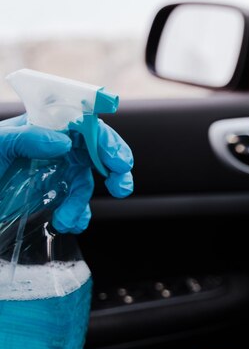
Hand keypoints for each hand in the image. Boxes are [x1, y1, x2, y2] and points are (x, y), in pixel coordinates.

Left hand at [0, 114, 133, 232]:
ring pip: (84, 183)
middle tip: (121, 186)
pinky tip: (68, 223)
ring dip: (83, 202)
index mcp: (43, 127)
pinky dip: (77, 215)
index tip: (117, 160)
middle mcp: (52, 147)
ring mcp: (50, 171)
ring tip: (68, 219)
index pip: (85, 125)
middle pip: (94, 152)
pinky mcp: (46, 194)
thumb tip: (64, 142)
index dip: (105, 140)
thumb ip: (27, 138)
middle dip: (113, 168)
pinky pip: (73, 203)